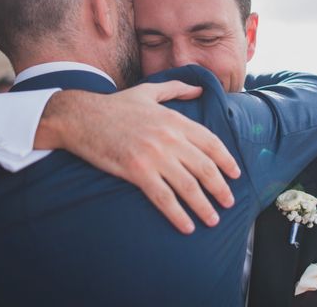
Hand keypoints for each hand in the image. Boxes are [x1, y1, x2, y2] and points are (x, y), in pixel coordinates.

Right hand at [34, 81, 240, 233]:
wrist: (81, 117)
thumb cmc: (116, 105)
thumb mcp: (149, 91)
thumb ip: (177, 88)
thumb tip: (199, 89)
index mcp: (175, 119)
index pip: (211, 142)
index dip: (226, 160)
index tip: (236, 174)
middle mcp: (169, 138)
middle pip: (204, 167)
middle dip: (221, 188)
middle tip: (229, 203)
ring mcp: (154, 156)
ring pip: (188, 186)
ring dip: (204, 206)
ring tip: (213, 219)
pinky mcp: (137, 172)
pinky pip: (164, 198)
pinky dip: (178, 215)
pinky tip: (187, 227)